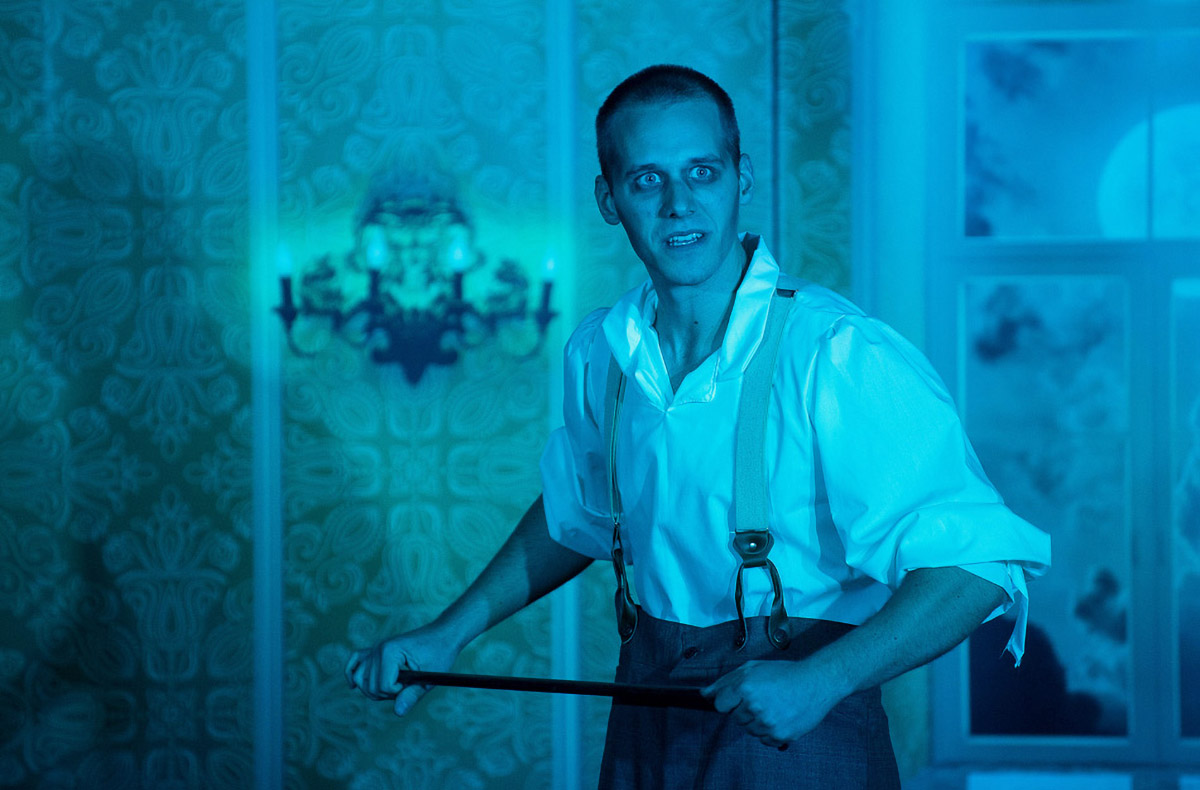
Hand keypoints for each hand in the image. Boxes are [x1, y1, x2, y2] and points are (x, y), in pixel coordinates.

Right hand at [345, 623, 460, 716]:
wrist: (443, 635)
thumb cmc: (440, 653)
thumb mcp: (430, 678)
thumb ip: (413, 695)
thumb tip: (398, 712)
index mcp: (390, 652)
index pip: (383, 686)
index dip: (399, 692)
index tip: (414, 684)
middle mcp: (378, 649)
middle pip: (370, 685)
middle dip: (388, 693)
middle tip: (407, 686)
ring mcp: (375, 648)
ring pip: (360, 678)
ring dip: (374, 689)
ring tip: (394, 686)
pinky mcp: (376, 650)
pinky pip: (355, 660)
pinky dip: (352, 673)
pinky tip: (353, 685)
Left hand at [701, 659, 844, 746]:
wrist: (816, 682)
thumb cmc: (785, 673)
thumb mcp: (752, 669)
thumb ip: (725, 681)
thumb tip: (705, 694)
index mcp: (745, 687)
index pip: (721, 705)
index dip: (731, 700)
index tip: (742, 696)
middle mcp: (754, 707)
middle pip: (736, 718)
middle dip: (746, 709)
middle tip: (765, 698)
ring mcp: (767, 723)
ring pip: (750, 730)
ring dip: (758, 721)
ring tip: (775, 706)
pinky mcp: (780, 735)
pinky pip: (765, 739)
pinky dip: (771, 731)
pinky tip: (781, 716)